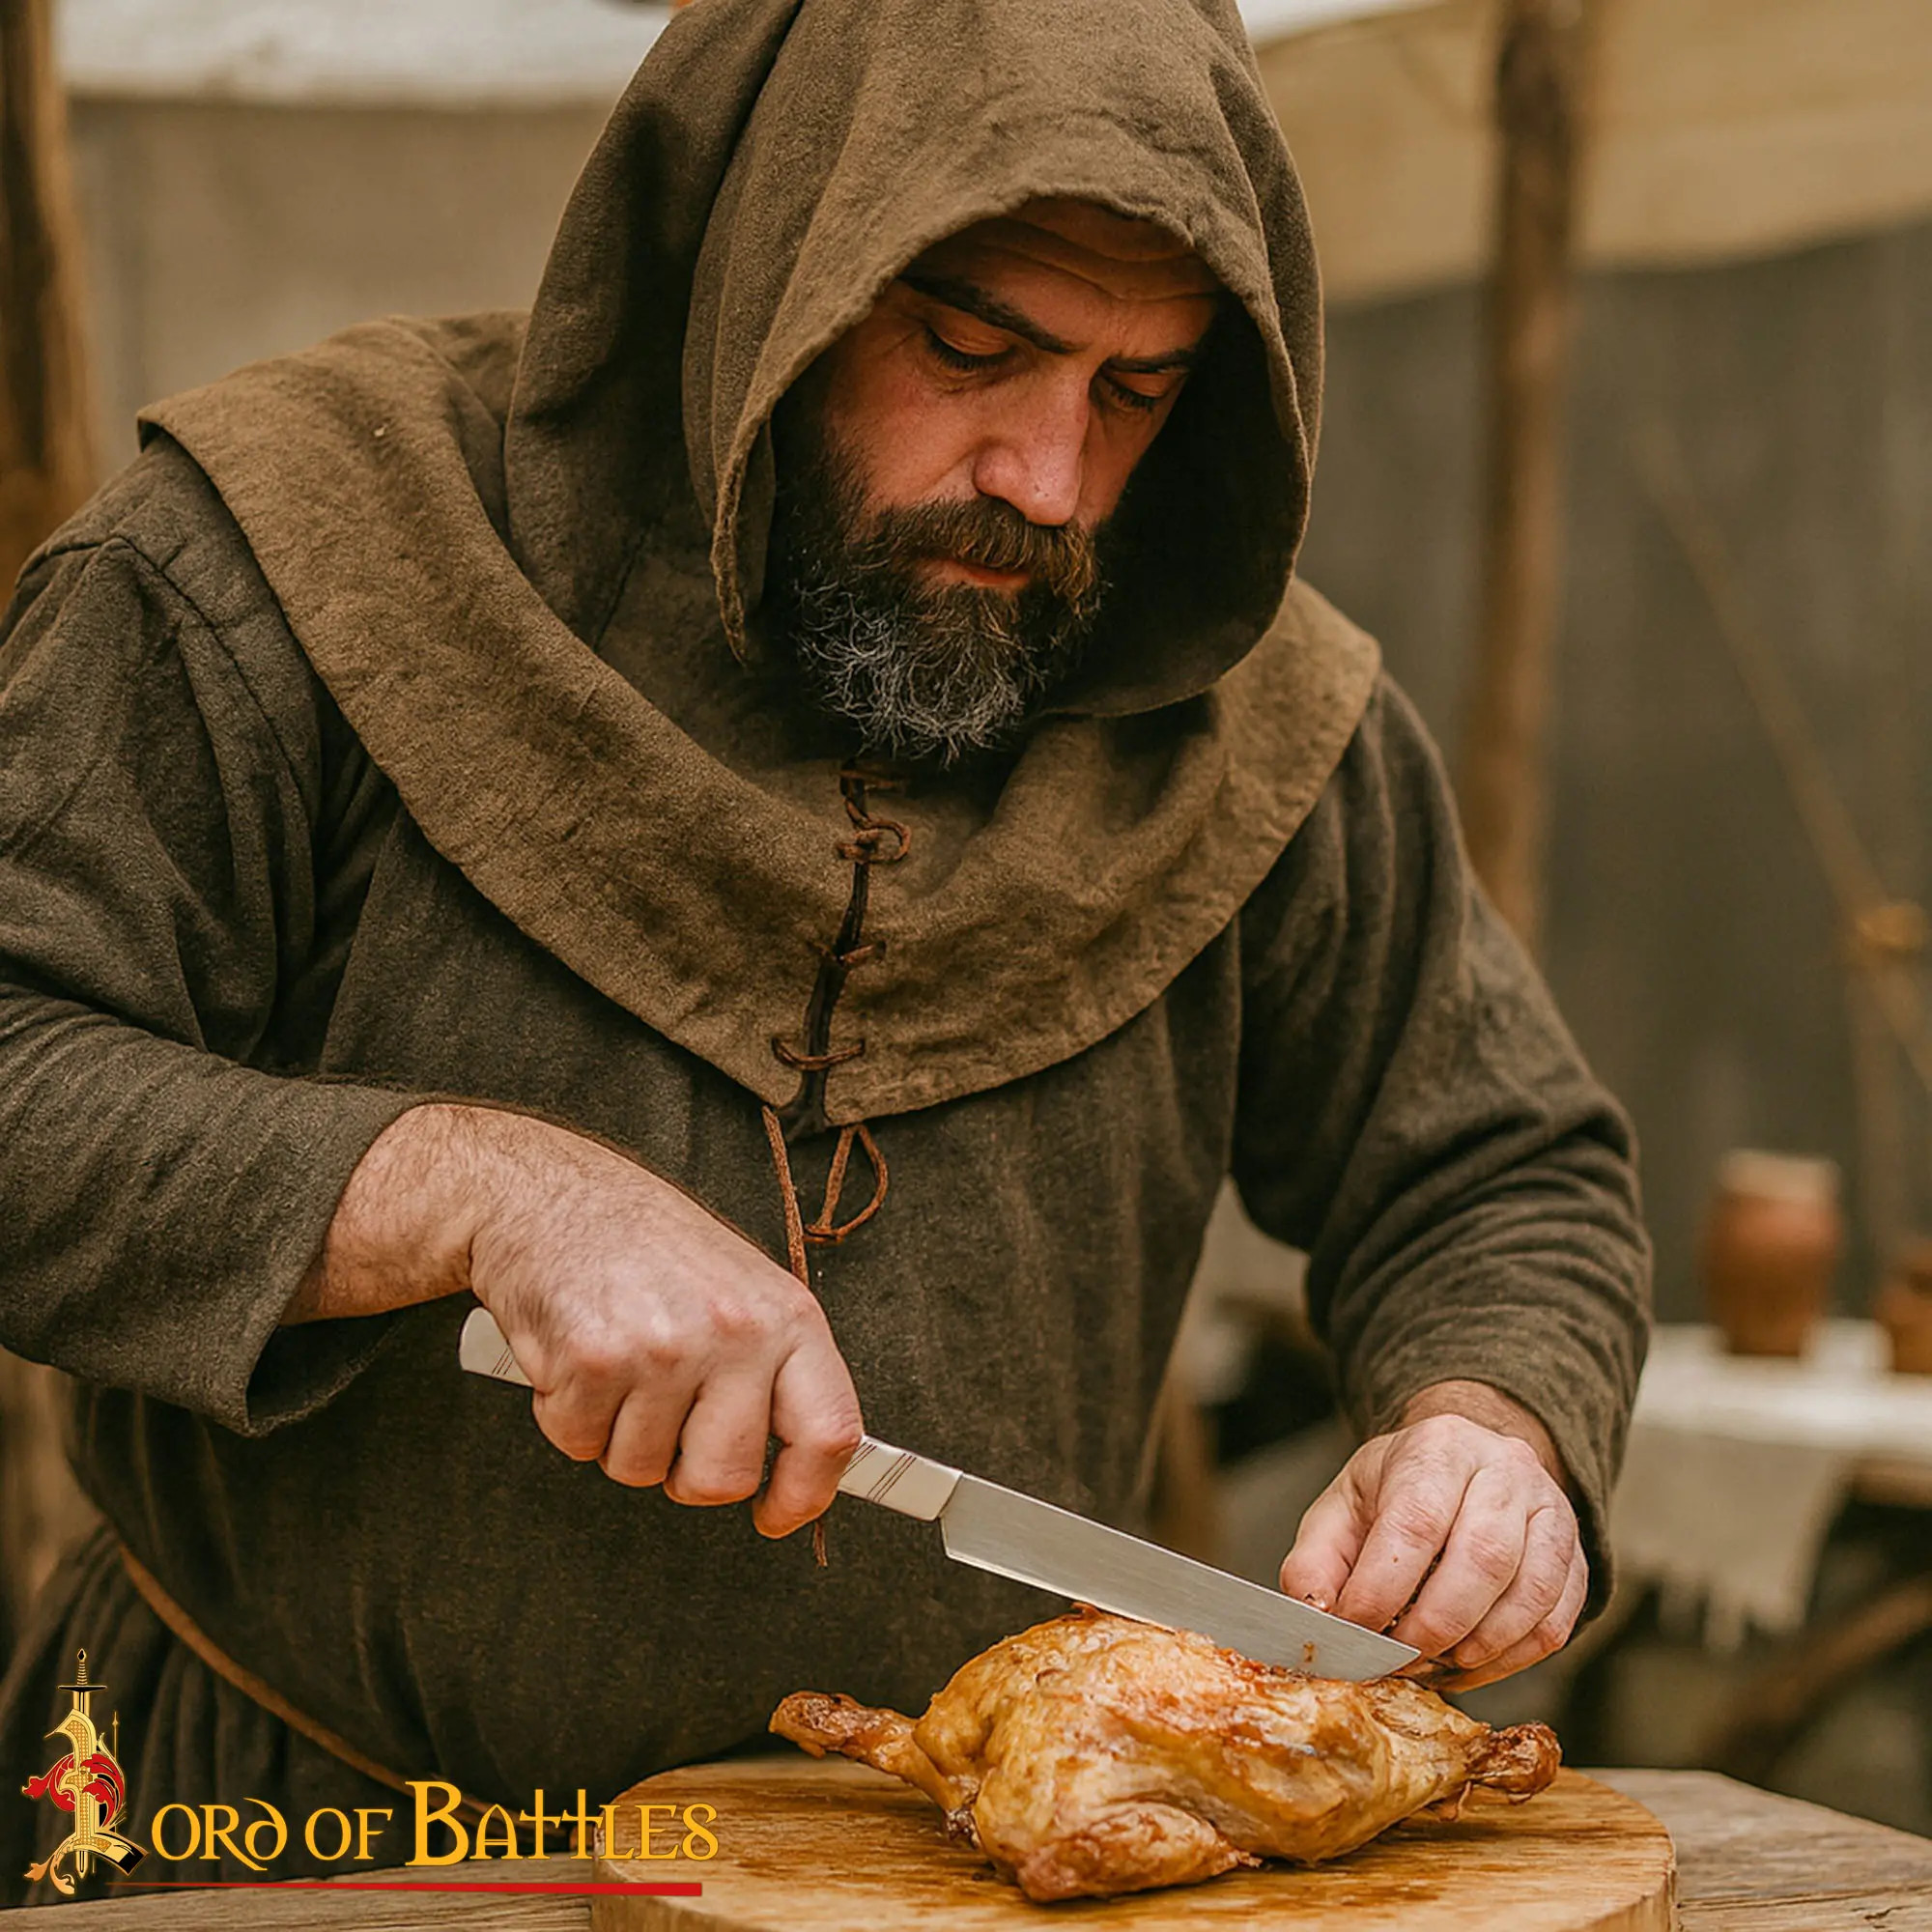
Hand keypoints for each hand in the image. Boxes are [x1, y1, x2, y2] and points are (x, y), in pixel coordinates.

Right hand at [290, 1104, 861, 1536]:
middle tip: (664, 1419)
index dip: (806, 1493)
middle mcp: (733, 1332)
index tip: (778, 1514)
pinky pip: (579, 1444)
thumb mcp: (743, 1290)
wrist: (551, 1197)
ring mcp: (663, 1347)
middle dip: (684, 1472)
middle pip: (723, 1479)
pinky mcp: (592, 1360)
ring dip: (618, 1435)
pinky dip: (568, 1415)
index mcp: (787, 1316)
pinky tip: (577, 1357)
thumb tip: (806, 1464)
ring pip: (641, 1471)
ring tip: (618, 1364)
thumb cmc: (650, 1249)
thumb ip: (777, 1370)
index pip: (830, 1431)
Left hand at [1276, 1384, 1585, 1689]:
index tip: (1354, 1634)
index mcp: (1437, 1446)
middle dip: (1434, 1627)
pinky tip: (1469, 1664)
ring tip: (1432, 1662)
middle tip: (1397, 1659)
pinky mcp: (1576, 1557)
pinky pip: (1556, 1623)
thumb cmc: (1395, 1495)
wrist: (1460, 1467)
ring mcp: (1551, 1510)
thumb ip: (1315, 1564)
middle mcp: (1505, 1468)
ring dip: (1477, 1648)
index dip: (1383, 1590)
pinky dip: (1510, 1660)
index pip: (1416, 1522)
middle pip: (1483, 1559)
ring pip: (1529, 1595)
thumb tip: (1316, 1619)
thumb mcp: (1341, 1511)